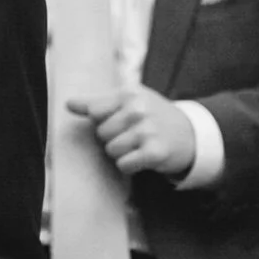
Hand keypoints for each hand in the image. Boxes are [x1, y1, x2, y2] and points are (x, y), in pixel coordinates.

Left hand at [68, 85, 196, 176]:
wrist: (191, 134)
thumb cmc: (151, 116)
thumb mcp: (127, 101)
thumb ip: (95, 103)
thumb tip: (68, 104)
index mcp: (128, 93)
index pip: (94, 112)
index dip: (102, 120)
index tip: (118, 119)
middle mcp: (138, 109)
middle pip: (101, 133)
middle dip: (113, 138)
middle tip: (133, 134)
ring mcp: (148, 130)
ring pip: (111, 150)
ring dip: (122, 153)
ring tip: (139, 145)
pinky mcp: (156, 152)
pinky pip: (124, 164)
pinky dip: (130, 165)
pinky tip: (143, 157)